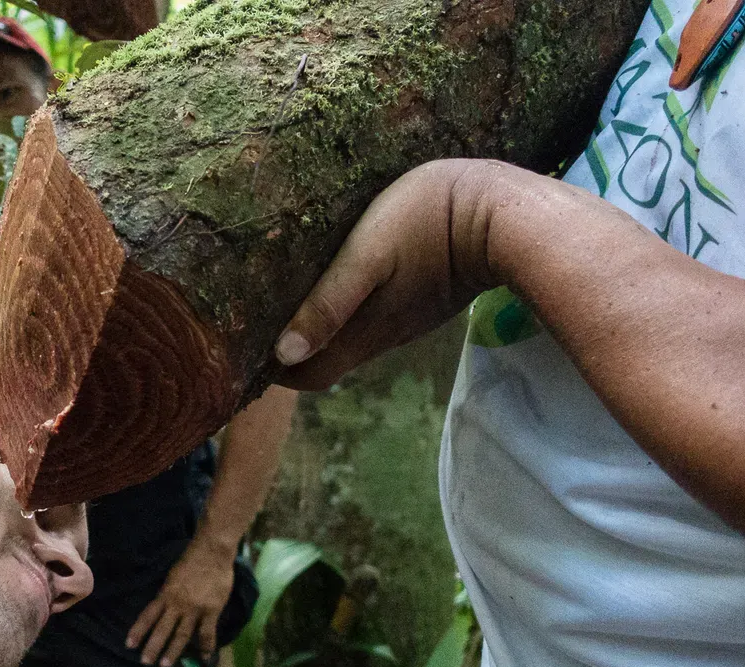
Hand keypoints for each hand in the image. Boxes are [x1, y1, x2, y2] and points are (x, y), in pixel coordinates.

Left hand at [126, 537, 235, 666]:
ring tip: (165, 665)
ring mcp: (195, 609)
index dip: (138, 630)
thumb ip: (168, 593)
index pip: (147, 615)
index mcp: (165, 594)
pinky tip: (203, 658)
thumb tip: (162, 608)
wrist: (212, 551)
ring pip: (181, 635)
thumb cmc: (191, 561)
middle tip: (145, 662)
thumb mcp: (172, 576)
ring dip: (172, 651)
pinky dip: (205, 647)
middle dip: (152, 646)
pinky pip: (207, 633)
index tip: (129, 644)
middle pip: (162, 629)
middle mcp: (177, 604)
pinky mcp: (211, 610)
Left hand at [272, 158, 522, 390]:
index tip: (241, 348)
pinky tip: (325, 282)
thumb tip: (283, 353)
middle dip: (286, 351)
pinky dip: (341, 312)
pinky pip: (369, 319)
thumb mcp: (368, 255)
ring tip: (278, 298)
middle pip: (323, 362)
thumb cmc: (426, 223)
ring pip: (345, 340)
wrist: (502, 212)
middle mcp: (379, 338)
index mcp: (362, 335)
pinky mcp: (417, 302)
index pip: (306, 377)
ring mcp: (401, 321)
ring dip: (313, 328)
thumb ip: (328, 303)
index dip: (273, 371)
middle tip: (249, 321)